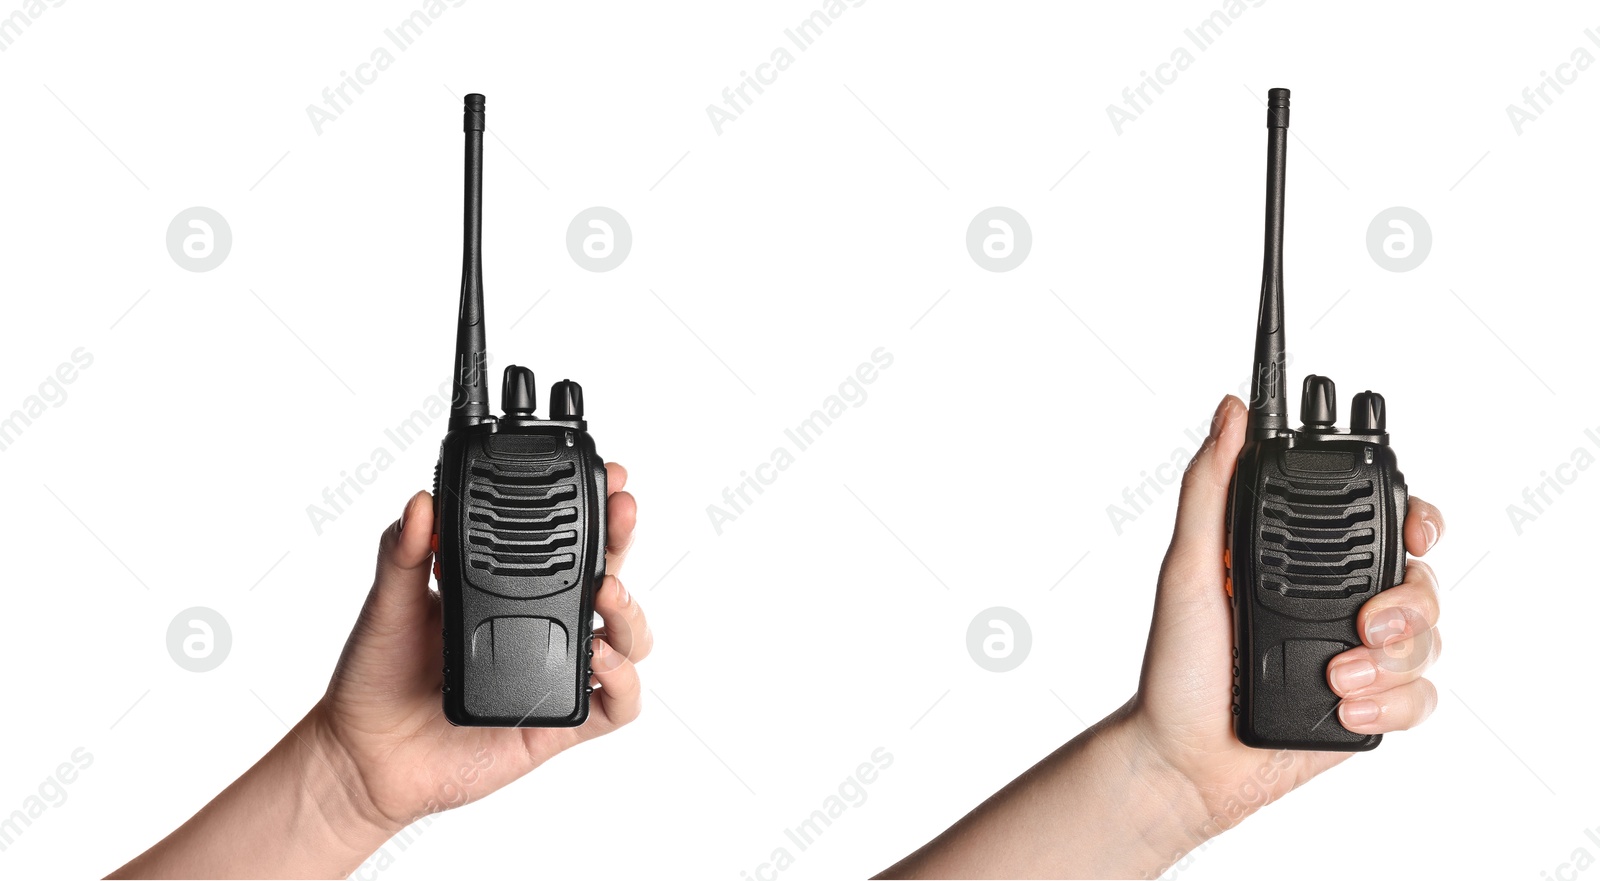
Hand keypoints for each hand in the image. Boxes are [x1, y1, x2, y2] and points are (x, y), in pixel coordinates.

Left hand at [314, 462, 650, 833]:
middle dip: (624, 543)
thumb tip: (418, 502)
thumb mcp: (388, 604)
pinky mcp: (558, 723)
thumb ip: (402, 552)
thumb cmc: (376, 679)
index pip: (566, 544)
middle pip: (610, 579)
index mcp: (508, 594)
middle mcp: (541, 629)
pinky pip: (617, 706)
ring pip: (628, 640)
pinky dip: (625, 680)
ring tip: (607, 596)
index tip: (607, 479)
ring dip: (631, 613)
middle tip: (621, 514)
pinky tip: (601, 659)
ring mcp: (555, 675)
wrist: (363, 756)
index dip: (595, 512)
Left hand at [1130, 396, 1443, 836]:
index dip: (1416, 520)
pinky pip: (1421, 698)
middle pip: (1422, 580)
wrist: (1183, 757)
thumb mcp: (1187, 567)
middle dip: (1412, 601)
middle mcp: (1339, 602)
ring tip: (1337, 676)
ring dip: (1392, 659)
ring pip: (1429, 639)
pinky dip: (1391, 703)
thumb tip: (1229, 411)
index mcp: (1302, 563)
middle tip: (1368, 623)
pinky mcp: (1371, 707)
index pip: (1381, 522)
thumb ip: (1211, 488)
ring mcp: (1359, 656)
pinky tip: (1344, 707)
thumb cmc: (1177, 663)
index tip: (1415, 531)